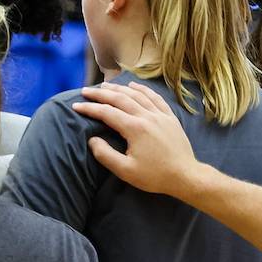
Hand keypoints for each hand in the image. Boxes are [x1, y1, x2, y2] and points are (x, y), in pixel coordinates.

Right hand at [71, 83, 200, 198]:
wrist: (185, 176)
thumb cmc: (154, 176)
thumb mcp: (125, 170)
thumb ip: (105, 154)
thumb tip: (92, 139)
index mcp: (135, 128)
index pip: (107, 113)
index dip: (89, 108)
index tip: (75, 106)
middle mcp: (147, 117)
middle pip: (120, 98)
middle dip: (100, 93)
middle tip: (85, 91)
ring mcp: (160, 115)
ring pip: (137, 94)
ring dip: (119, 88)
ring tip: (105, 85)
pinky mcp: (170, 117)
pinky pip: (154, 98)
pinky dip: (142, 89)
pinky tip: (134, 86)